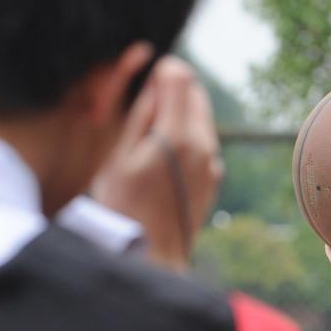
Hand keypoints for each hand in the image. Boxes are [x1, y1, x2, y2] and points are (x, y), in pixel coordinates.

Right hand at [89, 56, 222, 271]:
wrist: (152, 257)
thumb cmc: (123, 208)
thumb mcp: (117, 157)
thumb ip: (138, 114)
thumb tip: (153, 78)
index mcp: (176, 135)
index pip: (179, 76)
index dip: (159, 72)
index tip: (141, 86)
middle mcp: (202, 145)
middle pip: (195, 92)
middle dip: (171, 91)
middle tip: (141, 113)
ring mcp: (212, 162)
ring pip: (200, 116)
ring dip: (178, 114)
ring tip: (148, 141)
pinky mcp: (214, 177)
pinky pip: (202, 141)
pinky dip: (186, 138)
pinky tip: (161, 160)